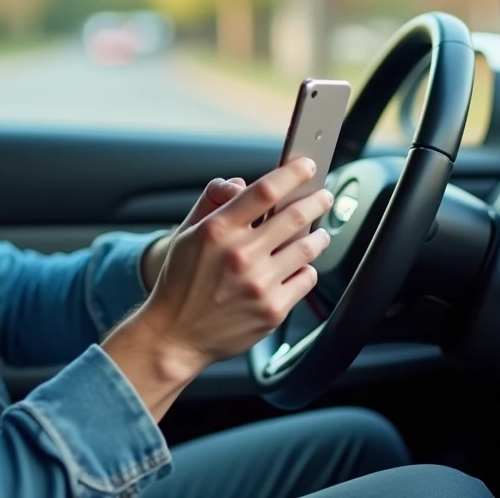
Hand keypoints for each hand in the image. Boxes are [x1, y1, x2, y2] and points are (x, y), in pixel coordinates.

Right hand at [104, 159, 331, 418]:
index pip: (264, 191)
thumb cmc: (180, 282)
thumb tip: (241, 183)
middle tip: (323, 196)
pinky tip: (299, 267)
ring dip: (318, 235)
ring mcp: (259, 284)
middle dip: (317, 200)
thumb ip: (212, 201)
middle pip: (295, 216)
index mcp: (217, 230)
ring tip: (319, 233)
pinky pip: (306, 279)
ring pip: (307, 247)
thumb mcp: (187, 234)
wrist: (175, 335)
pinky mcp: (273, 309)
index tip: (306, 165)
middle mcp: (240, 255)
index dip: (292, 174)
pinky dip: (306, 269)